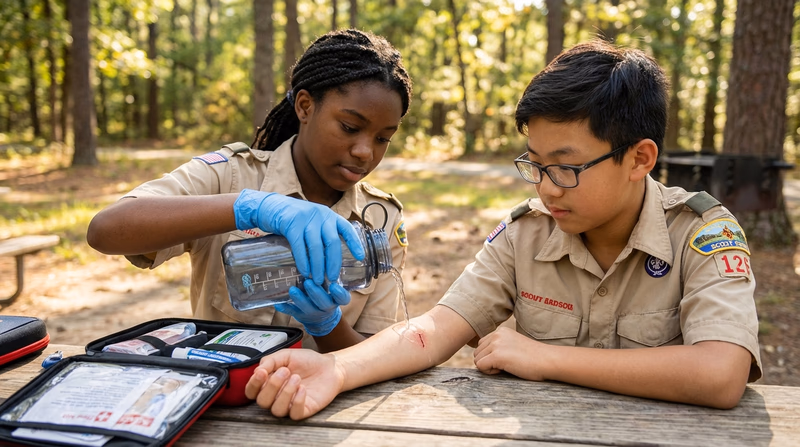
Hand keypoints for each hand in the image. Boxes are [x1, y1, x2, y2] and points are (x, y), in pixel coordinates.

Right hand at [233, 189, 363, 284]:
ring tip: (318, 280)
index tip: (360, 257)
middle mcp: (321, 215)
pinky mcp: (291, 223)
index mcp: (330, 216)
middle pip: (332, 242)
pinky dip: (303, 260)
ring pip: (316, 246)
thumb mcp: (314, 223)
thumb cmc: (296, 220)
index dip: (355, 243)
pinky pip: (299, 245)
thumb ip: (323, 236)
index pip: (347, 229)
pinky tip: (304, 271)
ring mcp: (306, 218)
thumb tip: (331, 261)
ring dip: (318, 266)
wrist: (272, 207)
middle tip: (332, 279)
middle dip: (333, 262)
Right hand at [244, 349, 343, 419]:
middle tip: (285, 371)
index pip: (252, 391)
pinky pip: (294, 414)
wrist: (329, 366)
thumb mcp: (286, 355)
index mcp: (269, 383)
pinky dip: (297, 401)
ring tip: (297, 378)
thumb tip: (257, 370)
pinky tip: (303, 389)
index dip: (253, 384)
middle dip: (272, 385)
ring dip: (285, 393)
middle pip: (262, 402)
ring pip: (276, 410)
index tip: (262, 372)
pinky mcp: (303, 410)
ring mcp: (289, 405)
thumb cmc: (307, 361)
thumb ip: (270, 361)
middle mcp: (276, 396)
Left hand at [274, 280, 349, 336]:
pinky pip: (292, 312)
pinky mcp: (300, 315)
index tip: (334, 286)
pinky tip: (279, 304)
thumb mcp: (332, 286)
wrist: (321, 317)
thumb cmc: (326, 294)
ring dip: (300, 299)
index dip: (339, 294)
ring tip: (293, 290)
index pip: (343, 298)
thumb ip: (328, 274)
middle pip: (324, 302)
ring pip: (307, 308)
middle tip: (308, 282)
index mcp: (336, 299)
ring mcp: (313, 312)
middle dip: (316, 293)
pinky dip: (285, 308)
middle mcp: (326, 306)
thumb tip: (321, 253)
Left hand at [473, 326, 549, 380]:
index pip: (481, 345)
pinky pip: (480, 366)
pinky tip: (505, 369)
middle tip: (506, 365)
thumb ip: (498, 347)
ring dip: (488, 367)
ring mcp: (496, 344)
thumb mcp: (513, 346)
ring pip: (477, 360)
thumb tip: (479, 359)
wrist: (548, 361)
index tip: (506, 359)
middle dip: (487, 362)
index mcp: (501, 331)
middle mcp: (497, 334)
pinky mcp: (497, 355)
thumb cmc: (534, 358)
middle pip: (477, 352)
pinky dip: (490, 372)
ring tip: (506, 366)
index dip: (490, 356)